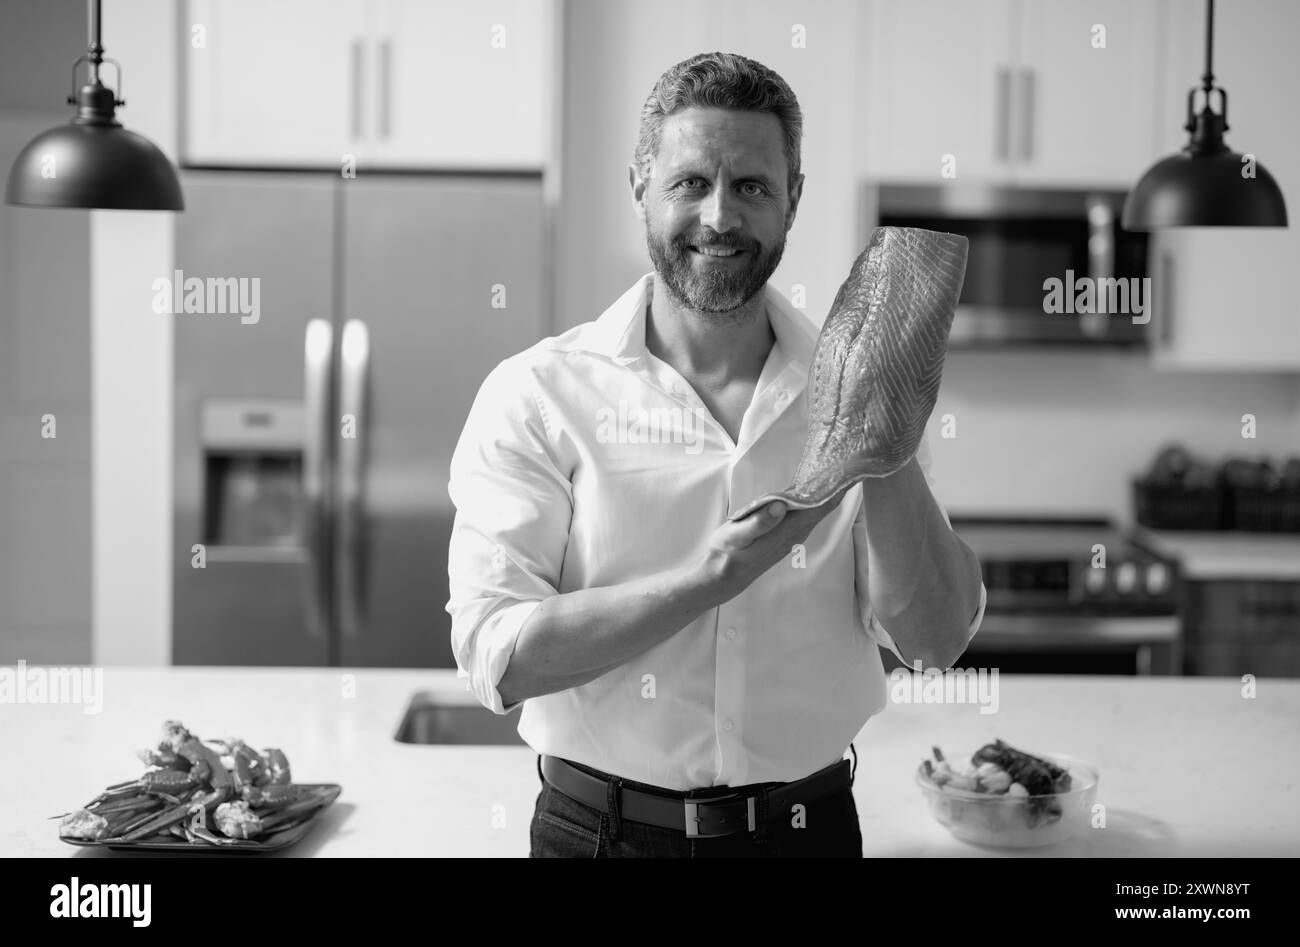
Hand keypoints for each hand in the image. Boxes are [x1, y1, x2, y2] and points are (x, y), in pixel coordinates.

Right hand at [698, 483, 855, 605]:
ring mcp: (794, 535)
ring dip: (830, 492)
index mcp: (787, 529)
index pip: (821, 506)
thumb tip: (781, 506)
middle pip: (825, 507)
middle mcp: (796, 533)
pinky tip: (817, 488)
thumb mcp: (736, 537)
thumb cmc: (727, 553)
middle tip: (851, 460)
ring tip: (839, 469)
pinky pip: (810, 513)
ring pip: (819, 510)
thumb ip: (758, 523)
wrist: (724, 577)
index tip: (850, 469)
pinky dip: (818, 499)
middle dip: (838, 486)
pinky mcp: (787, 534)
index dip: (837, 489)